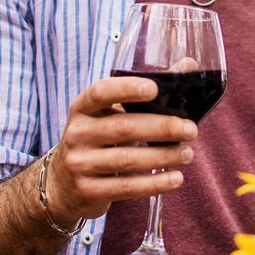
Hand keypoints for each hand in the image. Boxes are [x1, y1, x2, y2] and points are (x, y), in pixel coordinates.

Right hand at [45, 76, 199, 223]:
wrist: (64, 183)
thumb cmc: (99, 139)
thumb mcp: (111, 114)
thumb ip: (147, 91)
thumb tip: (189, 65)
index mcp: (83, 108)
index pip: (101, 92)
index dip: (126, 89)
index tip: (155, 89)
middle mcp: (77, 133)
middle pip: (123, 127)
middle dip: (163, 128)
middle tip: (191, 130)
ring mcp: (79, 163)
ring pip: (127, 159)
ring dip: (164, 156)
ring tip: (187, 154)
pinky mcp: (88, 190)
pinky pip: (126, 187)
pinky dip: (155, 183)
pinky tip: (176, 178)